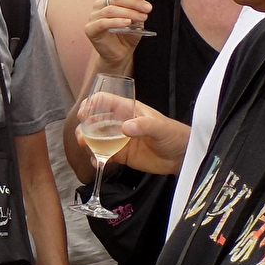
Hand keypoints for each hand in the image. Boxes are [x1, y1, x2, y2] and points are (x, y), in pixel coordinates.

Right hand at [74, 93, 188, 175]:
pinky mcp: (122, 155)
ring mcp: (120, 140)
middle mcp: (120, 123)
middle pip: (95, 121)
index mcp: (128, 110)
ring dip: (88, 144)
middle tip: (82, 138)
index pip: (104, 101)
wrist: (182, 157)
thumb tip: (125, 128)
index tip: (84, 114)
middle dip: (85, 128)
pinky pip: (105, 156)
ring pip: (97, 139)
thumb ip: (144, 126)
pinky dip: (98, 159)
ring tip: (87, 149)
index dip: (91, 104)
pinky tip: (97, 163)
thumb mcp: (160, 127)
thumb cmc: (174, 135)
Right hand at [88, 0, 149, 71]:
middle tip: (148, 9)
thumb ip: (137, 7)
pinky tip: (127, 23)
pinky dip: (117, 21)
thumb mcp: (137, 18)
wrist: (120, 54)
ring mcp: (93, 17)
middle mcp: (100, 5)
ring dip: (129, 12)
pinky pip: (103, 22)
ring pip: (111, 9)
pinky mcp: (90, 29)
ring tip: (142, 17)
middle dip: (135, 2)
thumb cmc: (127, 35)